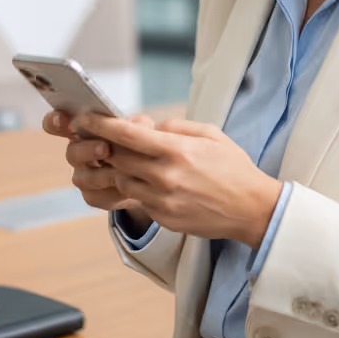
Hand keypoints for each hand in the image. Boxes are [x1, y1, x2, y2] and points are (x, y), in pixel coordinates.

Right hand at [42, 110, 154, 226]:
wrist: (149, 174)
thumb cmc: (139, 142)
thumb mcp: (141, 127)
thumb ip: (138, 124)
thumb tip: (139, 127)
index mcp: (83, 128)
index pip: (56, 123)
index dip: (54, 121)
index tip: (63, 119)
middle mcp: (77, 151)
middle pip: (71, 152)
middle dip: (88, 150)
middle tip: (105, 148)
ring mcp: (82, 174)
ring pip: (82, 178)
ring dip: (102, 174)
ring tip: (124, 171)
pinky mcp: (91, 195)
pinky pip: (95, 196)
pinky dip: (112, 192)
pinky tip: (128, 187)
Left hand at [75, 113, 282, 248]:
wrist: (252, 209)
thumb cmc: (233, 167)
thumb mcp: (210, 133)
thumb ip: (176, 126)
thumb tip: (150, 127)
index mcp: (176, 150)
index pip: (126, 135)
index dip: (101, 125)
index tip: (86, 118)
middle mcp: (165, 176)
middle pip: (117, 158)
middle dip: (106, 146)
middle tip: (101, 138)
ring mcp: (162, 201)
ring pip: (122, 181)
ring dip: (120, 169)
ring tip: (128, 161)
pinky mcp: (164, 219)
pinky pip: (138, 200)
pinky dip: (137, 188)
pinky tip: (148, 181)